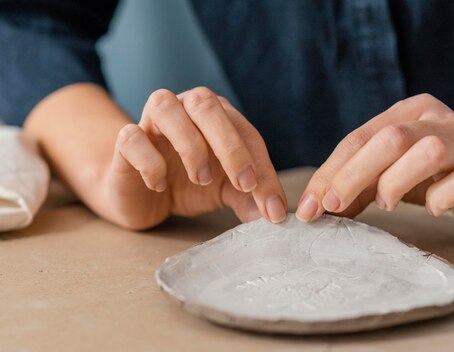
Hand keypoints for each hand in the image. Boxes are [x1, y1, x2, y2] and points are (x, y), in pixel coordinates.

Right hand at [106, 87, 286, 228]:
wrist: (143, 197)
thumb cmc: (188, 185)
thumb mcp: (225, 192)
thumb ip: (249, 198)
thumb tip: (272, 215)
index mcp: (218, 116)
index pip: (246, 133)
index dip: (263, 167)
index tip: (272, 206)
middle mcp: (185, 107)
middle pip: (206, 104)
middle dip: (230, 145)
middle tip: (244, 184)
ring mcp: (151, 120)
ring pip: (165, 106)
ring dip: (189, 144)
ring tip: (200, 178)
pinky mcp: (125, 140)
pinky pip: (132, 137)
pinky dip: (149, 161)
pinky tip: (160, 185)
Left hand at [296, 94, 453, 233]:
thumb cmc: (439, 176)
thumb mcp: (394, 172)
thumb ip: (360, 183)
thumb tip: (318, 208)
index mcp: (409, 111)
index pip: (359, 138)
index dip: (330, 173)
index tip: (309, 208)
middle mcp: (435, 119)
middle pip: (388, 139)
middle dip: (352, 176)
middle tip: (333, 207)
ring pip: (425, 152)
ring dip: (396, 182)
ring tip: (388, 204)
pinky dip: (440, 199)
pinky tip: (436, 208)